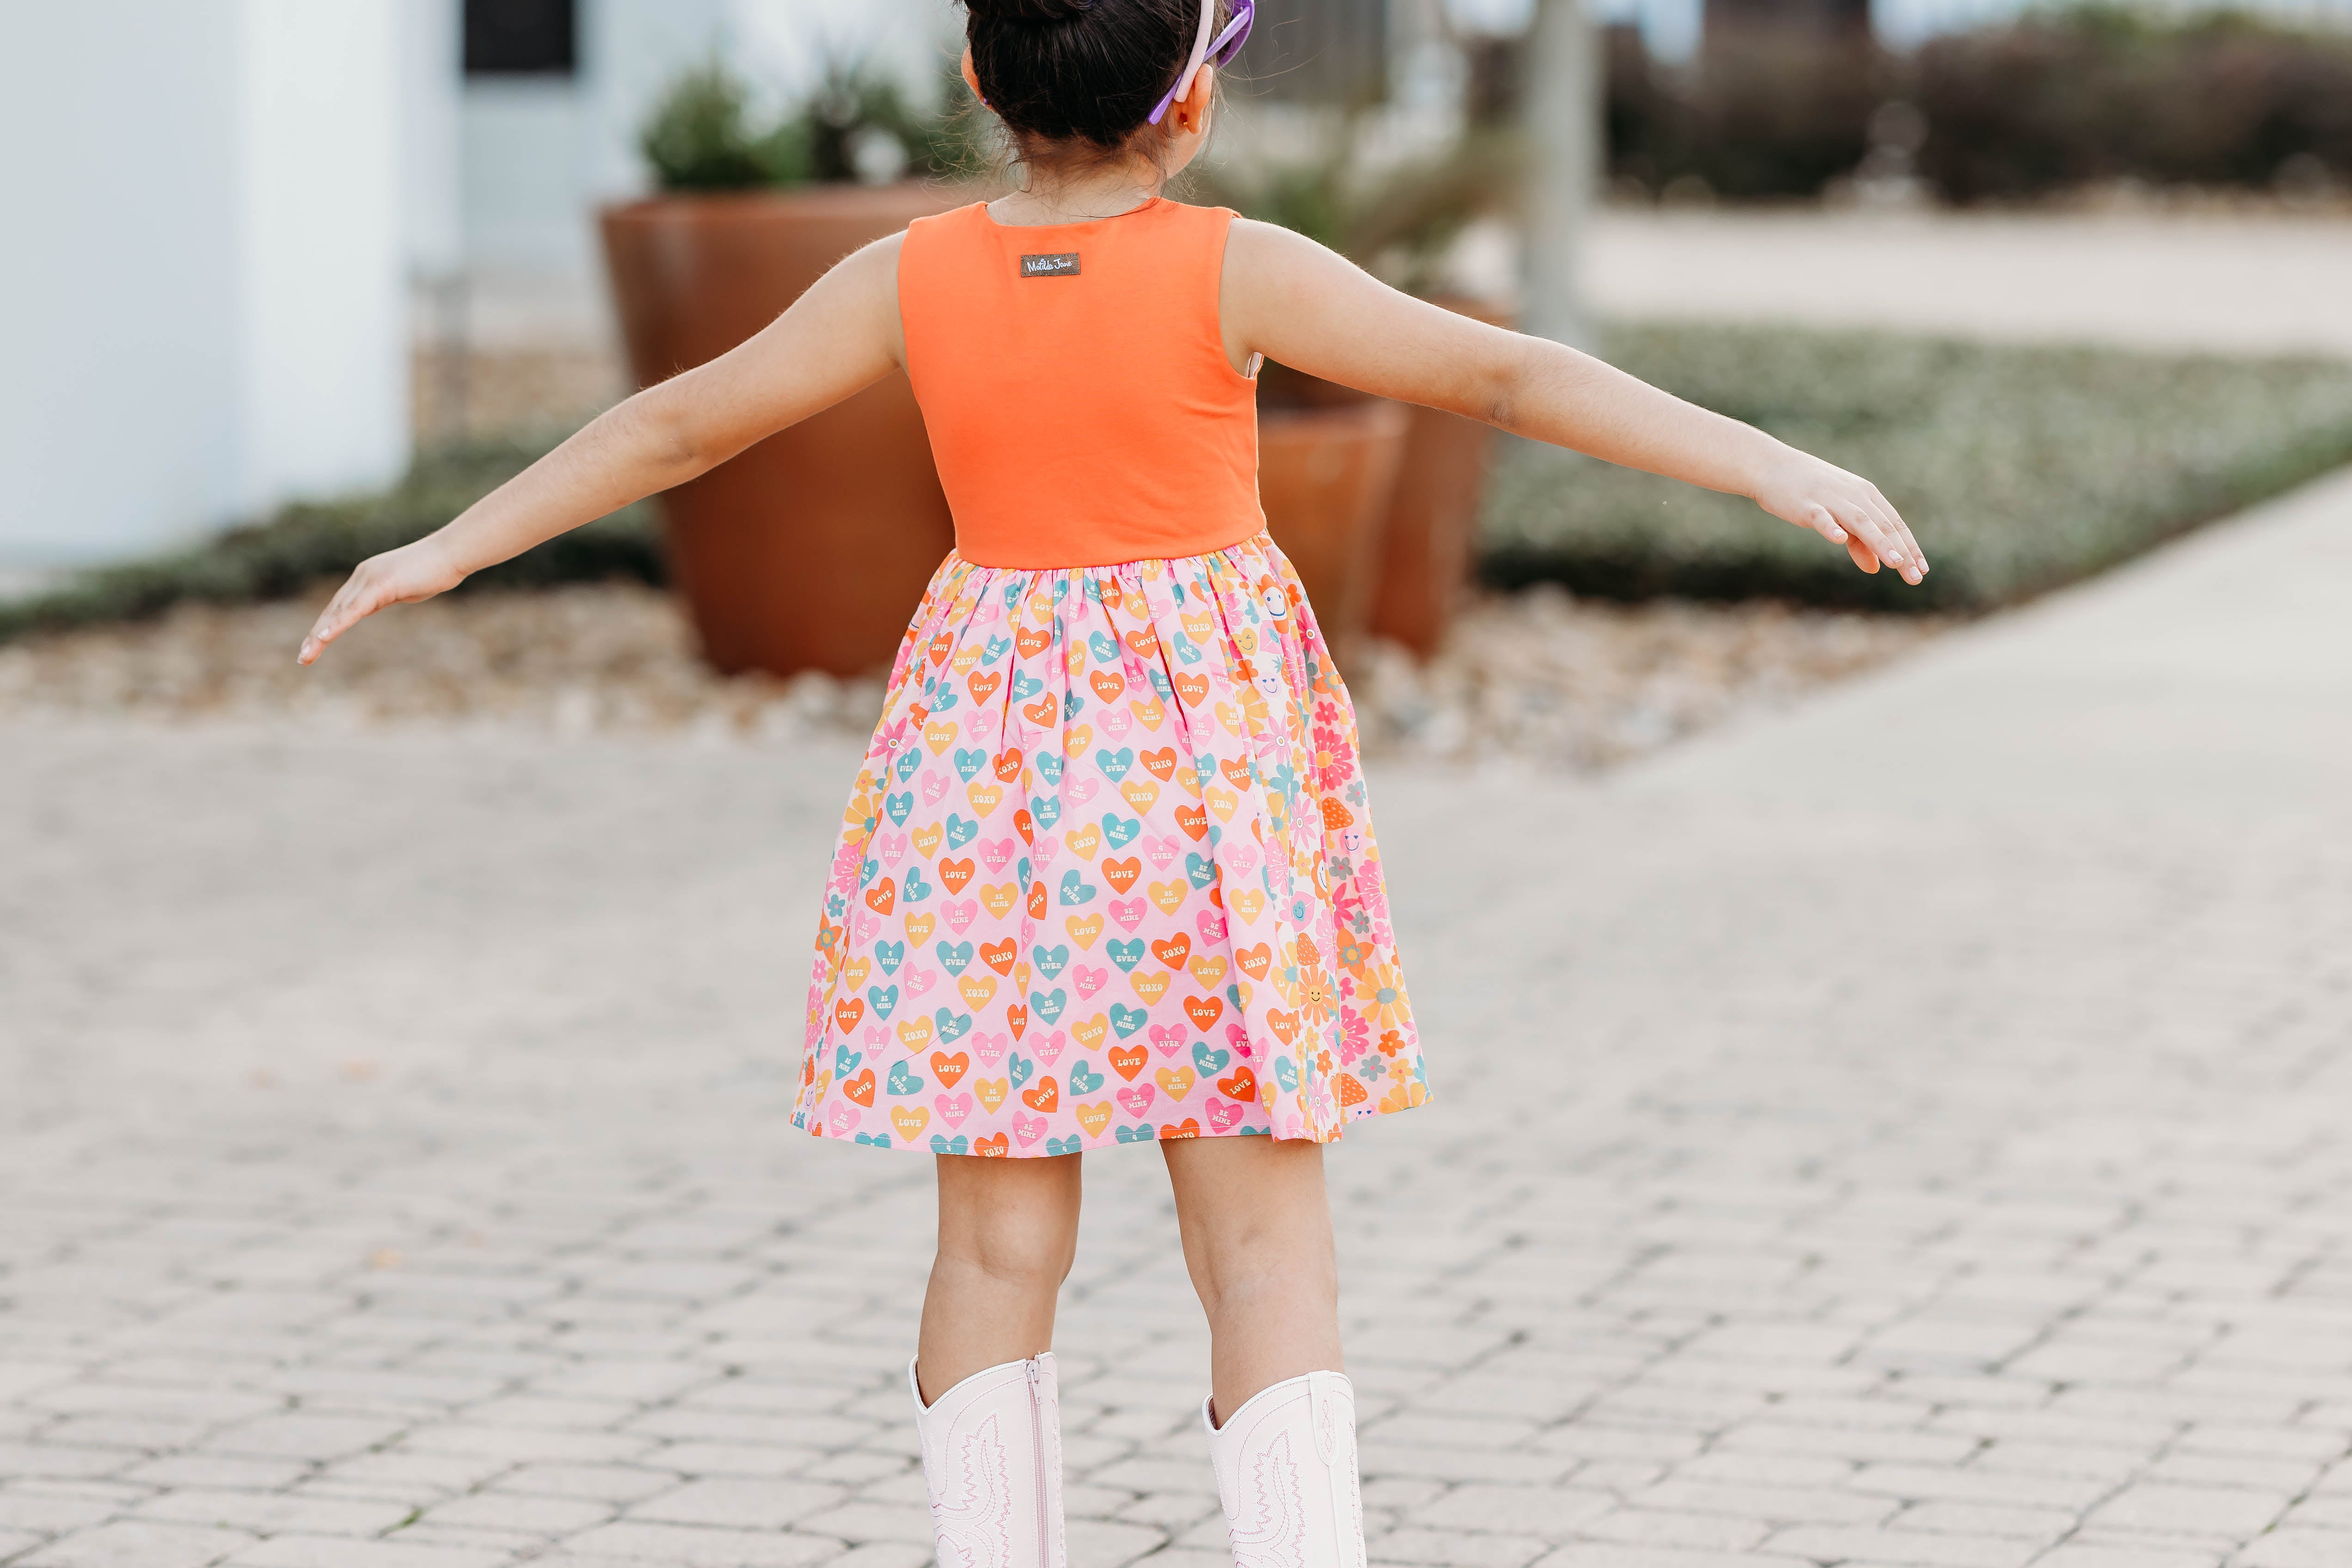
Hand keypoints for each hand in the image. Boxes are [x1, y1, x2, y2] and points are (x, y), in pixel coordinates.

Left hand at [297, 537, 464, 664]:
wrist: (452, 553)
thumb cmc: (436, 569)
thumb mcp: (404, 588)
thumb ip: (385, 596)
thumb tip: (376, 604)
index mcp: (367, 577)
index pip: (340, 605)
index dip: (326, 625)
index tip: (315, 644)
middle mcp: (362, 576)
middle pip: (333, 610)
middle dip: (316, 635)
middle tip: (303, 658)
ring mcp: (369, 579)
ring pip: (339, 612)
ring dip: (320, 636)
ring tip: (307, 656)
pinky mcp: (380, 585)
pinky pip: (354, 610)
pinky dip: (337, 625)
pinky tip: (324, 638)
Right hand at [1750, 447, 1927, 584]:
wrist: (1772, 466)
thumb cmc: (1810, 492)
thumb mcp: (1839, 515)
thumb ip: (1858, 542)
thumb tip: (1875, 569)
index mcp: (1866, 495)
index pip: (1894, 524)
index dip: (1910, 547)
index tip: (1922, 570)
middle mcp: (1854, 495)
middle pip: (1883, 525)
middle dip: (1902, 551)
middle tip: (1915, 577)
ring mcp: (1831, 499)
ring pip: (1861, 521)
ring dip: (1879, 542)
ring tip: (1895, 562)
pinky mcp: (1806, 504)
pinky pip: (1821, 517)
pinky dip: (1831, 527)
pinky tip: (1839, 539)